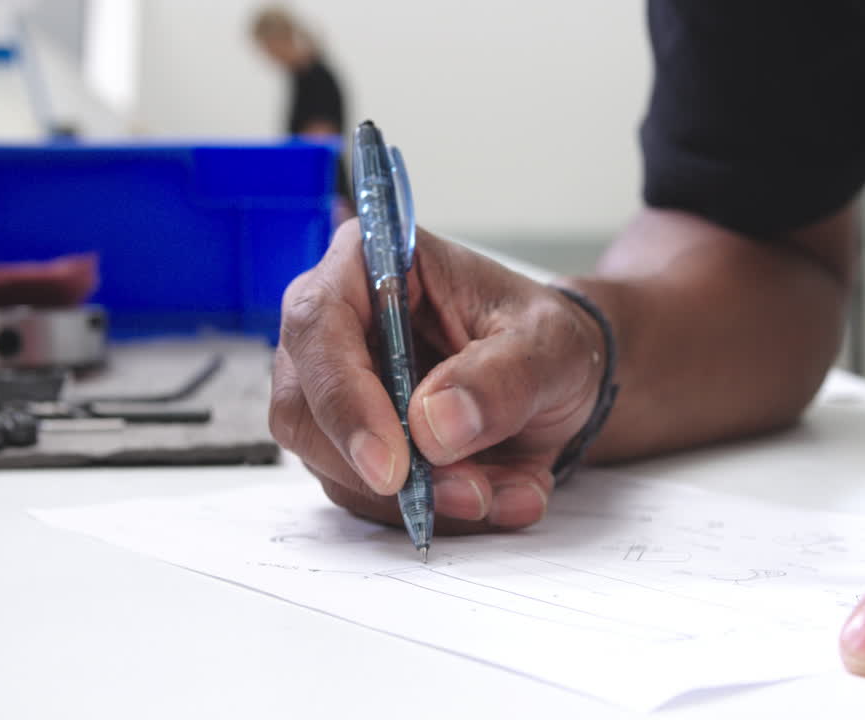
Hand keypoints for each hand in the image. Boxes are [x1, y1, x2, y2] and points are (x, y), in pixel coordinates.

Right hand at [269, 221, 605, 531]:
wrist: (560, 380)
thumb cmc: (544, 338)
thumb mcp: (549, 344)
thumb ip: (502, 377)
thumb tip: (433, 425)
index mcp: (372, 264)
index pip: (318, 325)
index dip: (343, 400)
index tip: (392, 465)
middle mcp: (338, 327)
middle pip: (304, 410)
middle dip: (385, 468)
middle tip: (469, 490)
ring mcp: (338, 392)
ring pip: (335, 467)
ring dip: (422, 496)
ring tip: (505, 486)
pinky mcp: (354, 447)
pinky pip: (371, 497)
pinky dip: (436, 509)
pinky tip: (498, 491)